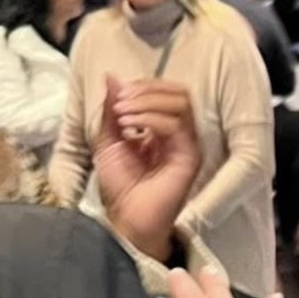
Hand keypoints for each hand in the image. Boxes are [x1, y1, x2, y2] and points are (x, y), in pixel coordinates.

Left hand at [95, 76, 200, 260]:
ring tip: (122, 113)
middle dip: (147, 90)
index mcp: (163, 127)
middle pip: (178, 93)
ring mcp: (187, 143)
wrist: (128, 221)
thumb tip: (111, 76)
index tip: (118, 93)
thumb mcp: (109, 140)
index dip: (143, 86)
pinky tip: (130, 126)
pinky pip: (177, 126)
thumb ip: (112, 111)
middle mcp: (180, 133)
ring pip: (180, 104)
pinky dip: (151, 119)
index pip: (165, 92)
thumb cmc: (121, 187)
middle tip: (121, 100)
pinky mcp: (190, 156)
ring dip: (148, 102)